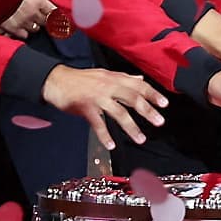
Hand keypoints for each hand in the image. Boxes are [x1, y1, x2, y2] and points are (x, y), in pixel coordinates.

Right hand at [0, 0, 54, 38]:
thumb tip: (46, 4)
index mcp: (38, 0)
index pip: (54, 12)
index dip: (56, 15)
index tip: (58, 18)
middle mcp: (33, 13)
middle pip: (46, 22)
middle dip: (44, 19)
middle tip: (39, 16)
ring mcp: (23, 22)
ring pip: (36, 29)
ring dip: (33, 25)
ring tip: (27, 20)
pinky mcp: (13, 29)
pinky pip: (24, 35)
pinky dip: (23, 31)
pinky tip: (19, 26)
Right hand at [40, 66, 167, 150]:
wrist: (56, 80)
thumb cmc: (81, 79)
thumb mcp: (104, 74)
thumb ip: (123, 78)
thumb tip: (140, 78)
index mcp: (115, 78)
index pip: (138, 85)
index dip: (152, 94)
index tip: (165, 103)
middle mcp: (109, 86)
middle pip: (132, 98)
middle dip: (147, 110)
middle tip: (160, 122)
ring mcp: (97, 97)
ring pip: (118, 112)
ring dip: (131, 127)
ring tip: (141, 139)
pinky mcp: (85, 107)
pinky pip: (98, 123)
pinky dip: (105, 135)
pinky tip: (111, 145)